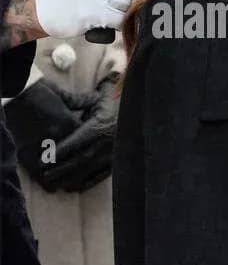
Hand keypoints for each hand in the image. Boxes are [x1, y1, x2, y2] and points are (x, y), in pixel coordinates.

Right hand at [2, 78, 92, 189]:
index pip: (87, 142)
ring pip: (60, 170)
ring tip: (69, 186)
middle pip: (76, 161)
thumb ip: (79, 100)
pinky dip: (45, 182)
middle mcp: (58, 138)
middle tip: (85, 178)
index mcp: (69, 124)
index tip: (95, 157)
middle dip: (82, 171)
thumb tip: (96, 98)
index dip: (92, 150)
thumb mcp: (61, 93)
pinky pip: (38, 173)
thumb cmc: (37, 90)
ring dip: (65, 179)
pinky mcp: (26, 153)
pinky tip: (50, 187)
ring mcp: (42, 147)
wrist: (13, 93)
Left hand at [43, 75, 119, 192]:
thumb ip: (96, 92)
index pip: (77, 141)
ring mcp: (114, 155)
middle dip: (61, 169)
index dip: (61, 151)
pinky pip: (101, 176)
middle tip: (44, 175)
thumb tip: (95, 78)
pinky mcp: (118, 164)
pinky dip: (87, 183)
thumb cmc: (120, 108)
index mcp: (101, 127)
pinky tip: (74, 187)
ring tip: (55, 185)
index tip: (44, 158)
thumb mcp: (106, 99)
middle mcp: (108, 143)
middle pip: (81, 159)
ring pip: (89, 170)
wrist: (145, 122)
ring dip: (71, 179)